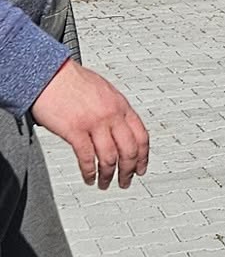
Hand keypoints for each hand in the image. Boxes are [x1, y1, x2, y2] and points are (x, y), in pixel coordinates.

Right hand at [32, 61, 149, 189]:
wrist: (49, 73)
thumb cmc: (72, 79)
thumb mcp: (104, 91)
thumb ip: (114, 109)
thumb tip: (119, 127)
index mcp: (121, 105)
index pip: (141, 136)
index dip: (143, 157)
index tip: (141, 168)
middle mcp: (111, 115)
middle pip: (129, 151)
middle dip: (128, 171)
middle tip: (125, 182)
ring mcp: (94, 123)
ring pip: (110, 158)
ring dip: (108, 175)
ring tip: (104, 184)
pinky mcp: (75, 130)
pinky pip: (87, 158)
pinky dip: (89, 172)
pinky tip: (88, 177)